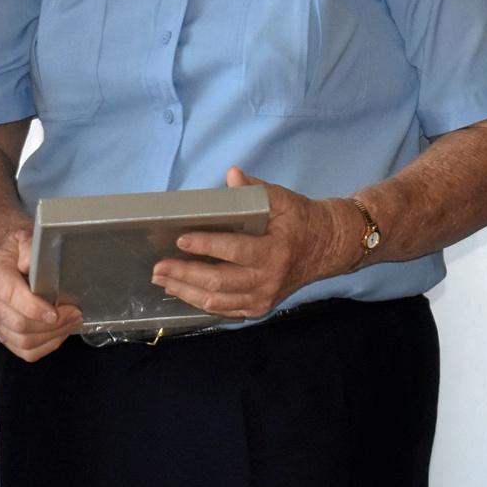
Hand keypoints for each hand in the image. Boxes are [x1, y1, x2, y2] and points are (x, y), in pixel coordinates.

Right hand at [0, 228, 81, 360]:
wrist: (6, 259)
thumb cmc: (18, 251)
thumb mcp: (24, 237)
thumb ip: (28, 246)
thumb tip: (30, 263)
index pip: (10, 296)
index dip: (33, 307)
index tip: (55, 311)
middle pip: (17, 324)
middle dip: (51, 324)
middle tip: (74, 312)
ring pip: (23, 341)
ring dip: (52, 335)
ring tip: (72, 321)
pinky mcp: (5, 334)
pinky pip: (25, 352)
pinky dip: (47, 346)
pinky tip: (60, 332)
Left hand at [152, 167, 355, 322]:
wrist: (327, 247)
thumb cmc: (300, 220)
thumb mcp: (282, 199)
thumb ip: (255, 189)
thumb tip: (232, 174)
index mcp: (274, 251)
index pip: (234, 250)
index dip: (206, 245)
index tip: (181, 239)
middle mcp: (268, 280)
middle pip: (219, 282)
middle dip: (185, 274)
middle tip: (159, 267)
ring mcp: (263, 298)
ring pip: (218, 301)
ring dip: (186, 292)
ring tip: (162, 281)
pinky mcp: (260, 308)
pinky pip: (226, 311)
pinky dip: (201, 303)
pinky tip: (182, 293)